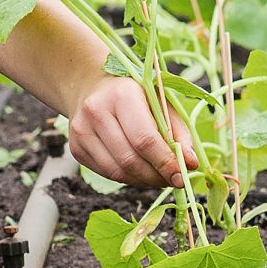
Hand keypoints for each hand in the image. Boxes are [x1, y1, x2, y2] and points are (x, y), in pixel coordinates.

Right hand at [66, 75, 196, 188]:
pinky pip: (107, 173)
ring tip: (159, 177)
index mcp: (121, 95)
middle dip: (156, 176)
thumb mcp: (160, 102)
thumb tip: (191, 163)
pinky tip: (140, 171)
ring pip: (118, 172)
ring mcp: (81, 131)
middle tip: (174, 180)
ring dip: (144, 181)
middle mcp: (96, 112)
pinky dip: (128, 178)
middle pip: (130, 159)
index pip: (145, 139)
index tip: (182, 176)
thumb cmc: (133, 94)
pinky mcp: (76, 148)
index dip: (165, 162)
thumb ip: (178, 131)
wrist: (91, 86)